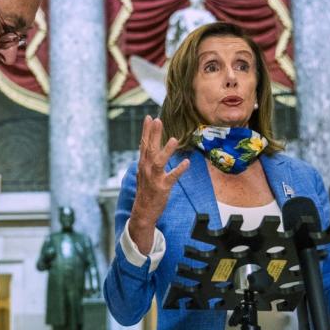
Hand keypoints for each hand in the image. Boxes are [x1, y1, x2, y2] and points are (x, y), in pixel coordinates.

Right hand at [129, 116, 189, 253]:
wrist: (143, 211)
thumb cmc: (145, 191)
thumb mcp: (143, 173)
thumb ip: (146, 159)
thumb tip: (146, 146)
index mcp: (142, 164)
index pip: (143, 144)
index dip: (146, 131)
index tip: (149, 117)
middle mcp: (146, 169)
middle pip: (149, 149)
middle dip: (153, 134)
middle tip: (157, 120)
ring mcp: (154, 178)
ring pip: (159, 162)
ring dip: (166, 151)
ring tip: (173, 139)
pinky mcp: (162, 187)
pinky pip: (172, 177)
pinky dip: (179, 169)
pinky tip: (186, 162)